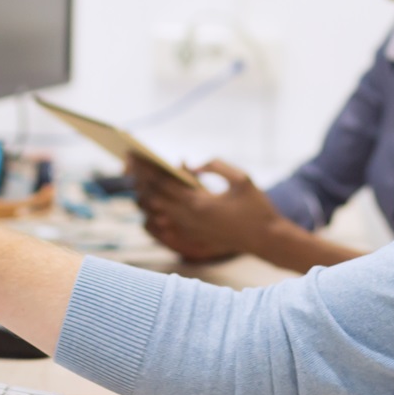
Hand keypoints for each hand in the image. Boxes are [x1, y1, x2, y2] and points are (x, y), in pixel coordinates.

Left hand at [128, 155, 282, 261]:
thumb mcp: (242, 178)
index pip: (163, 183)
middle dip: (139, 178)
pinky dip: (159, 205)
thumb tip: (193, 165)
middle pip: (154, 196)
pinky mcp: (193, 234)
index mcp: (198, 203)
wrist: (265, 239)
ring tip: (137, 176)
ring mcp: (190, 228)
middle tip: (127, 162)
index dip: (146, 168)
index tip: (133, 154)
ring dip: (146, 192)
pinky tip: (156, 195)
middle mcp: (189, 218)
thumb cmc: (256, 207)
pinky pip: (168, 218)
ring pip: (158, 209)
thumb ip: (216, 166)